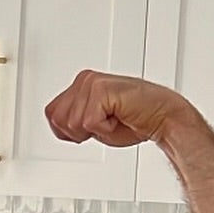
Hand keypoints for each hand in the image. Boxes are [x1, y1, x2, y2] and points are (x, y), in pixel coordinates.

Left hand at [45, 71, 194, 147]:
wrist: (162, 117)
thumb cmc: (133, 120)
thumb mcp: (92, 124)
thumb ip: (71, 119)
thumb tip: (54, 121)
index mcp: (81, 84)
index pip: (52, 115)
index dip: (69, 131)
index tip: (93, 127)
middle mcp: (84, 80)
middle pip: (58, 121)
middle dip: (79, 133)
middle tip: (104, 123)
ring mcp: (92, 83)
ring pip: (72, 124)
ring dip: (95, 131)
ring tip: (113, 118)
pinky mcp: (101, 90)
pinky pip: (89, 123)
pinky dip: (105, 130)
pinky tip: (119, 117)